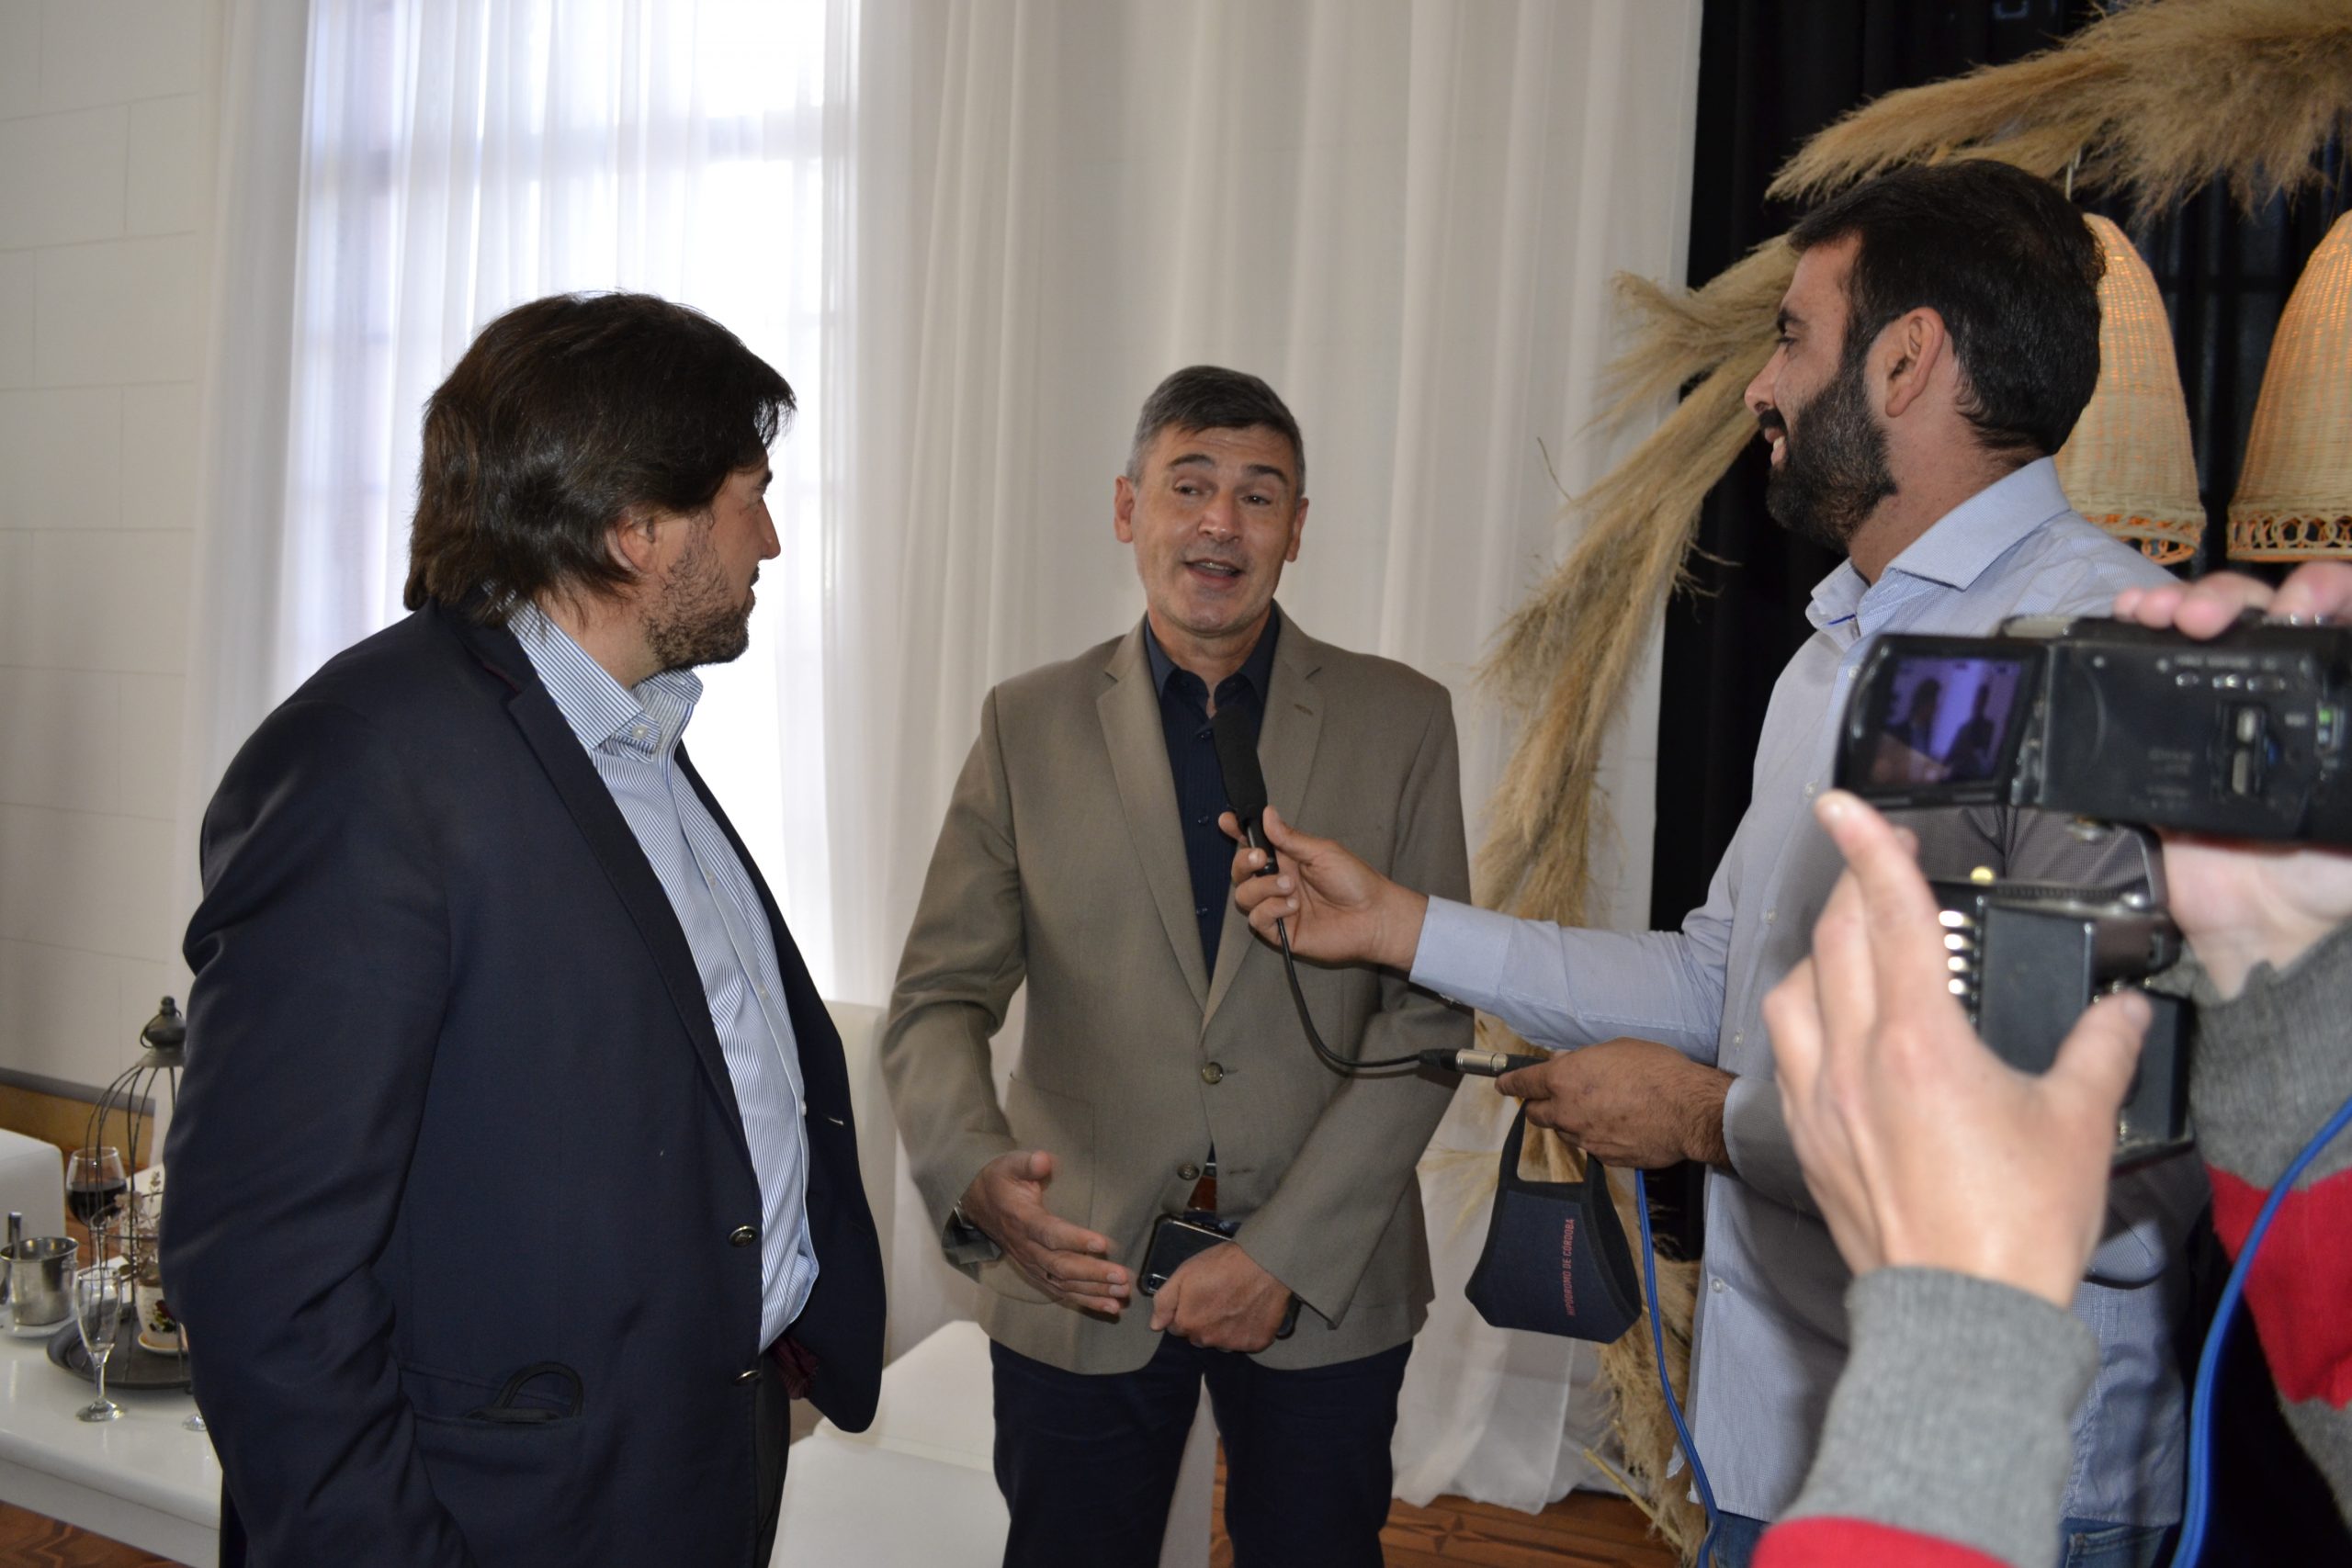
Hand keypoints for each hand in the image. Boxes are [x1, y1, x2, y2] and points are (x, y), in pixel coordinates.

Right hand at [958, 1151, 1129, 1314]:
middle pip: (1061, 1266)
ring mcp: (1031, 1264)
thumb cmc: (1002, 1182)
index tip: (1103, 1244)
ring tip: (1122, 1294)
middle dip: (1093, 1274)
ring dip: (1094, 1291)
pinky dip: (1086, 1301)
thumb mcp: (1010, 1165)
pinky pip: (1061, 1291)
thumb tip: (1044, 1160)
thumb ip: (1028, 1164)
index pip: (1050, 1233)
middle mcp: (1026, 1247)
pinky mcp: (1036, 1274)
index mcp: (1022, 1219)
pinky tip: (1110, 1307)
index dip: (1075, 1240)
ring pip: (1063, 1284)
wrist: (980, 1204)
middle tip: (1122, 1276)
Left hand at [1147, 1241, 1291, 1351]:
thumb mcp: (1184, 1273)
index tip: (1197, 1297)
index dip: (1185, 1311)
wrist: (1264, 1263)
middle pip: (1198, 1336)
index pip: (1177, 1327)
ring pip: (1221, 1341)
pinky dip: (1246, 1331)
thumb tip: (1155, 1325)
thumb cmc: (1220, 1264)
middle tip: (1217, 1298)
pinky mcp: (1256, 1344)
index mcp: (1188, 1324)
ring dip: (1223, 1329)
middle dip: (1203, 1322)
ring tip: (1235, 1303)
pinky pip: (1245, 1342)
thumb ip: (1165, 1301)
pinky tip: (1250, 1311)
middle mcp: (1208, 1340)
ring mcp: (1233, 1345)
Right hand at [1221, 804, 1426, 968]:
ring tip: (1289, 887)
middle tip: (1261, 858)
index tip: (1226, 821)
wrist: (1373, 916)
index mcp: (1286, 859)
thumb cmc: (1354, 881)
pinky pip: (1257, 919)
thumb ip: (1290, 838)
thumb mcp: (1322, 851)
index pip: (1253, 844)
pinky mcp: (1280, 931)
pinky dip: (1270, 909)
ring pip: (1243, 895)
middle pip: (1240, 871)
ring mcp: (1277, 907)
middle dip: (1243, 861)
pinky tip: (1293, 906)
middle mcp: (1277, 882)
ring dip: (1262, 887)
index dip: (1236, 832)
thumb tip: (1267, 814)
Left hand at [1495, 1038, 1732, 1167]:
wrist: (1688, 1111)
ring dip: (1568, 1122)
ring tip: (1591, 1112)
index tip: (1502, 1085)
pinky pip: (1590, 1146)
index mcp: (1564, 1080)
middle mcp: (1567, 1112)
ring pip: (1563, 1132)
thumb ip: (1584, 1060)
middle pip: (1536, 1115)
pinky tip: (1614, 1128)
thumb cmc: (1655, 1070)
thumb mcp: (1615, 1050)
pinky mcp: (1605, 1158)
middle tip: (1547, 1099)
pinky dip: (1594, 1137)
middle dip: (1537, 1106)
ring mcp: (1585, 1139)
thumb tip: (1566, 1064)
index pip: (1523, 1084)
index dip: (1509, 1084)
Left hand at [1762, 790, 2149, 1307]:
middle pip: (1834, 941)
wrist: (1960, 1316)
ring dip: (1819, 955)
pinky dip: (1804, 1020)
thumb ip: (2099, 1052)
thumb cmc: (2015, 1226)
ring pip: (1792, 992)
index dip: (1869, 848)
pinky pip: (1785, 1053)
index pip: (1887, 915)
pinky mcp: (1806, 1138)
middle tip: (1876, 863)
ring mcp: (1819, 1099)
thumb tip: (2122, 1014)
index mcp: (1918, 1040)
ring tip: (1852, 945)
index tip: (1845, 805)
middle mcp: (1853, 1058)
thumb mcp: (2077, 1124)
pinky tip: (1830, 1026)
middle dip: (1852, 889)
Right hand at [2114, 563, 2351, 996]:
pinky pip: (2138, 685)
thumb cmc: (2340, 873)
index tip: (2299, 602)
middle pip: (2255, 613)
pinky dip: (2124, 645)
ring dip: (2172, 606)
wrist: (2270, 935)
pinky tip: (2119, 624)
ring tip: (2153, 612)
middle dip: (2227, 597)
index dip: (2320, 590)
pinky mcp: (2160, 748)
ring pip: (2193, 635)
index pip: (2334, 614)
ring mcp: (2213, 717)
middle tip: (2203, 618)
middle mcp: (2277, 696)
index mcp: (2334, 698)